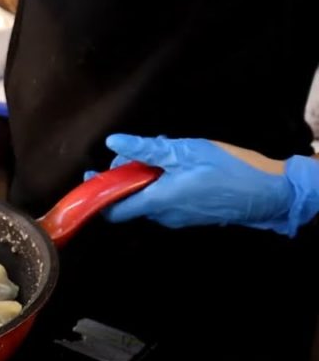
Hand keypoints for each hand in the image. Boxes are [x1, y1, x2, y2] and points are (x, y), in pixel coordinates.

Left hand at [87, 134, 318, 235]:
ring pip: (147, 197)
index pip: (113, 210)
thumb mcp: (184, 151)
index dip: (98, 194)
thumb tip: (114, 142)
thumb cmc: (229, 170)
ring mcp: (177, 218)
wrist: (268, 193)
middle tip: (140, 151)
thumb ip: (146, 149)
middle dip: (127, 174)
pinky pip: (164, 200)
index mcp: (157, 201)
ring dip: (146, 176)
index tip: (93, 175)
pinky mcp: (189, 215)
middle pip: (129, 199)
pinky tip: (177, 164)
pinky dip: (161, 183)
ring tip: (163, 153)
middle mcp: (163, 215)